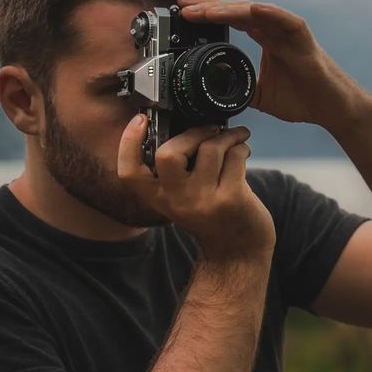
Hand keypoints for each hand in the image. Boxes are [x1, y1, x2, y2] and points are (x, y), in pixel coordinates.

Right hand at [118, 114, 275, 262]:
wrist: (238, 252)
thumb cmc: (213, 217)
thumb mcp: (184, 199)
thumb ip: (177, 172)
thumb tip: (186, 124)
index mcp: (159, 199)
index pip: (129, 172)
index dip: (128, 142)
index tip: (140, 119)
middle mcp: (177, 201)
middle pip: (168, 154)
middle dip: (193, 132)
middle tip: (210, 129)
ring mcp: (204, 201)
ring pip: (210, 148)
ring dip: (228, 135)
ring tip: (236, 137)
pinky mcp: (230, 198)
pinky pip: (234, 156)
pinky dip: (242, 147)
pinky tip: (243, 151)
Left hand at [178, 0, 363, 133]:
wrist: (332, 110)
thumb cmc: (303, 99)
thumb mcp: (259, 96)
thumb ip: (239, 88)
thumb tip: (214, 94)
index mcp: (265, 39)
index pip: (231, 20)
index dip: (207, 16)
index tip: (184, 15)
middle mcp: (275, 31)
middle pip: (237, 10)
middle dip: (209, 7)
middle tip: (183, 6)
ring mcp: (289, 32)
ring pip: (255, 12)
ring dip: (229, 9)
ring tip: (205, 10)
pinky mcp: (304, 39)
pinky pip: (285, 21)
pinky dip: (269, 13)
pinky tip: (250, 9)